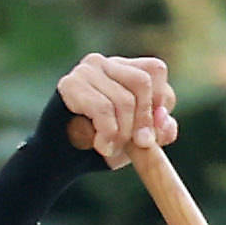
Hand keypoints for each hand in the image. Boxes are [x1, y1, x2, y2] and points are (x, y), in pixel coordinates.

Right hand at [55, 52, 179, 169]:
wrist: (61, 161)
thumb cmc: (101, 145)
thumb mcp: (137, 141)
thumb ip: (158, 131)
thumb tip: (164, 122)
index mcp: (124, 69)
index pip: (155, 71)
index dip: (160, 100)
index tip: (154, 128)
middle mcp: (104, 63)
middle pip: (141, 82)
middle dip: (144, 119)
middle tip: (140, 144)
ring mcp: (85, 71)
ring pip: (123, 100)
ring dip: (123, 132)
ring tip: (112, 149)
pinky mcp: (70, 85)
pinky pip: (103, 109)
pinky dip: (108, 133)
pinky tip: (101, 146)